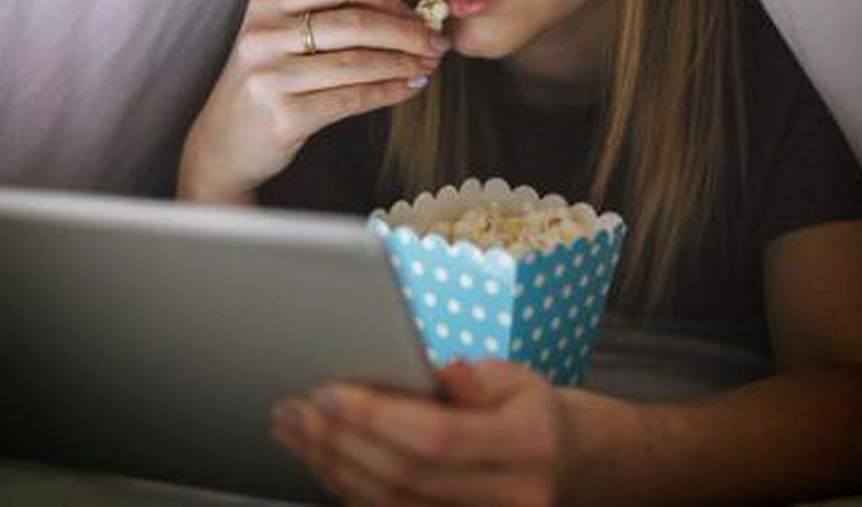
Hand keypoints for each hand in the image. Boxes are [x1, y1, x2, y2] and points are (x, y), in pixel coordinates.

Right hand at [178, 0, 448, 201]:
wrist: (222, 145)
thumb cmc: (266, 86)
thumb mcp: (281, 40)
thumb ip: (329, 20)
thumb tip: (408, 16)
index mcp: (267, 4)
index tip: (416, 15)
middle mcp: (264, 34)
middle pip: (356, 22)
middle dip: (407, 32)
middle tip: (437, 43)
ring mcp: (271, 76)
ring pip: (359, 62)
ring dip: (404, 63)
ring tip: (429, 66)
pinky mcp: (284, 116)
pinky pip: (352, 98)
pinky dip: (389, 92)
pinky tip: (409, 89)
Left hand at [271, 360, 569, 506]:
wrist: (567, 467)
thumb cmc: (530, 412)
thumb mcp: (515, 379)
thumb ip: (471, 380)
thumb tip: (430, 368)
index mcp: (529, 444)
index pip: (439, 438)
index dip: (377, 417)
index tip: (327, 391)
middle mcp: (511, 498)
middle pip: (405, 478)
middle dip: (339, 440)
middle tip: (293, 408)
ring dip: (331, 467)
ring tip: (294, 430)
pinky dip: (348, 489)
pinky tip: (322, 460)